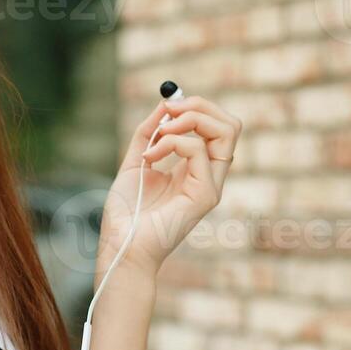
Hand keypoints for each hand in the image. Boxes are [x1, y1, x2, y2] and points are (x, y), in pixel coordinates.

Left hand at [97, 93, 241, 279]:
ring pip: (227, 131)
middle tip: (169, 111)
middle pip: (230, 124)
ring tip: (160, 133)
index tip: (166, 106)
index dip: (195, 107)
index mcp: (195, 168)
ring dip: (190, 119)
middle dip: (199, 106)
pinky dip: (172, 143)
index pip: (216, 126)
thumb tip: (166, 104)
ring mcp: (211, 186)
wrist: (120, 245)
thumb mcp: (136, 161)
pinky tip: (150, 158)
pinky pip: (199, 150)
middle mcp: (209, 176)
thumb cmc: (126, 213)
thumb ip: (149, 133)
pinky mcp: (205, 195)